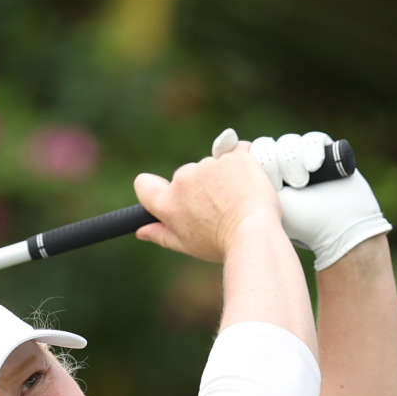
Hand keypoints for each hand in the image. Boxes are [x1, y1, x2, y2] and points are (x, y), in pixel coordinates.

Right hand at [131, 129, 284, 264]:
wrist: (255, 233)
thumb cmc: (222, 243)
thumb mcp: (187, 245)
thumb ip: (161, 234)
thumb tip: (141, 231)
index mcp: (168, 204)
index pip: (144, 185)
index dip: (153, 187)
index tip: (168, 192)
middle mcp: (183, 181)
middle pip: (185, 175)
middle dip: (200, 185)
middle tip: (220, 206)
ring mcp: (208, 165)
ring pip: (212, 164)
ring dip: (224, 175)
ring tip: (239, 198)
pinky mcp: (232, 155)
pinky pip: (236, 150)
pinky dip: (243, 161)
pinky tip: (250, 180)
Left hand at [229, 129, 390, 269]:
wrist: (336, 231)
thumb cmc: (295, 225)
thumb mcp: (258, 207)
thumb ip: (235, 187)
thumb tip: (213, 158)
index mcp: (261, 179)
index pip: (249, 155)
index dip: (254, 162)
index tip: (257, 182)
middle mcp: (281, 167)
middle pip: (266, 146)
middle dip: (271, 165)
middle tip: (278, 186)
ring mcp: (303, 159)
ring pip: (287, 143)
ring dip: (291, 162)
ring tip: (299, 184)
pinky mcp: (325, 153)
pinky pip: (312, 139)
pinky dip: (311, 151)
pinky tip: (314, 167)